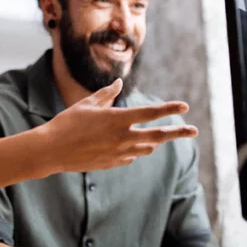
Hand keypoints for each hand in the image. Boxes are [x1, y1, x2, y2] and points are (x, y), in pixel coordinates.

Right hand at [37, 78, 198, 173]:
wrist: (52, 151)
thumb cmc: (67, 122)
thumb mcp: (87, 103)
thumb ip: (107, 94)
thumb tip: (118, 83)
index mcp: (118, 119)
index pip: (151, 113)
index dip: (169, 108)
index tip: (184, 106)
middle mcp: (122, 137)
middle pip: (158, 135)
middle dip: (178, 132)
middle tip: (194, 131)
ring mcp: (119, 153)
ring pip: (146, 147)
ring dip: (156, 141)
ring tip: (162, 137)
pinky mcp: (112, 164)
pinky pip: (131, 156)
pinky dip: (135, 150)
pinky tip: (131, 147)